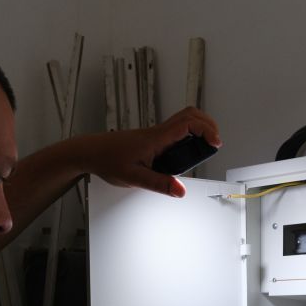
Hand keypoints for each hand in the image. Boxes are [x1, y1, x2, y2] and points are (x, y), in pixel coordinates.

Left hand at [78, 107, 220, 197]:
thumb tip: (181, 190)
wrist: (89, 152)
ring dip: (199, 128)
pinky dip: (188, 135)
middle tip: (215, 141)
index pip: (188, 124)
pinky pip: (174, 131)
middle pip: (190, 114)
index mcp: (156, 138)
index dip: (206, 130)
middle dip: (208, 124)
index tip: (215, 143)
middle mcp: (157, 132)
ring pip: (183, 120)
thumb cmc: (107, 160)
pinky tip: (185, 152)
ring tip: (205, 146)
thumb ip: (159, 184)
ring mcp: (155, 134)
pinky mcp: (151, 139)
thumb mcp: (134, 177)